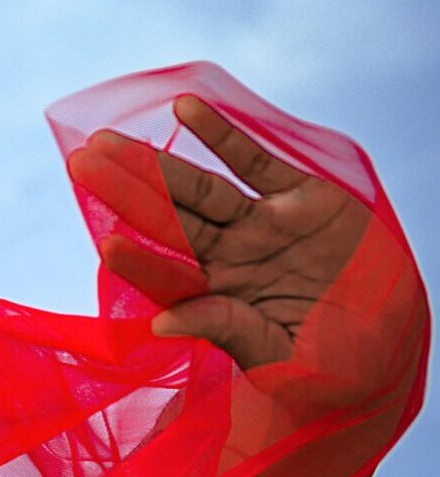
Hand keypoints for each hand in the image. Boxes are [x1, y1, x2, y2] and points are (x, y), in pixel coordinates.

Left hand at [67, 95, 372, 370]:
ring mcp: (260, 226)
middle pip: (167, 223)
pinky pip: (252, 160)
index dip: (140, 263)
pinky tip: (184, 108)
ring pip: (198, 190)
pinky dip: (220, 133)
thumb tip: (162, 324)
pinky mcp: (298, 197)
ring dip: (154, 163)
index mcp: (219, 304)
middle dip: (125, 194)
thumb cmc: (336, 367)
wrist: (396, 339)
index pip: (168, 279)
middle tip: (79, 165)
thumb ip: (228, 333)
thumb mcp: (287, 361)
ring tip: (107, 140)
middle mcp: (229, 260)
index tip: (108, 244)